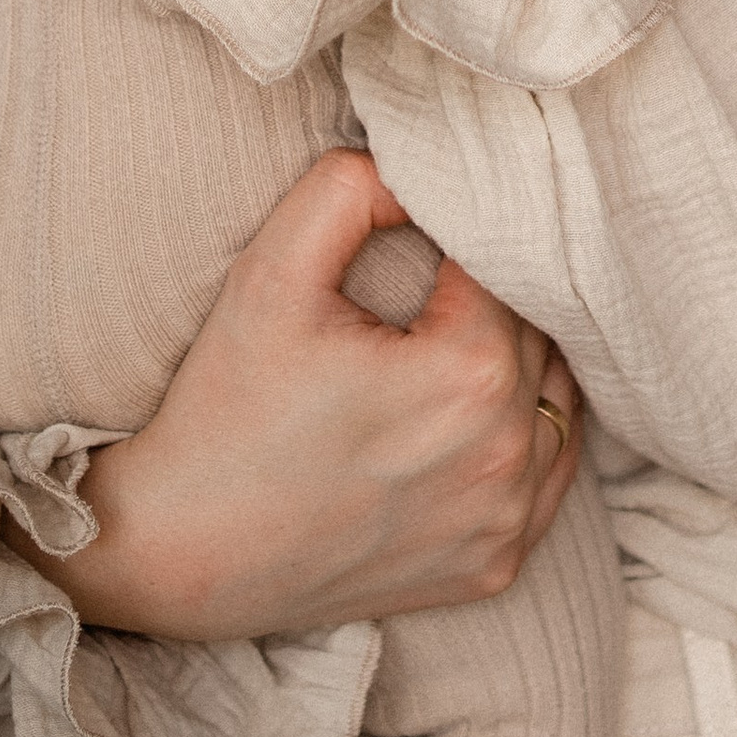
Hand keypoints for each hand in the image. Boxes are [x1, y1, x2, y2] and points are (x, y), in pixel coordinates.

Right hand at [43, 150, 581, 642]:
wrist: (181, 553)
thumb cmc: (223, 409)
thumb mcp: (270, 272)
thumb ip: (349, 189)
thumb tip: (417, 169)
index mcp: (470, 373)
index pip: (506, 268)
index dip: (460, 247)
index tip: (413, 253)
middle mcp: (506, 455)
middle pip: (538, 334)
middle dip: (486, 308)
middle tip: (416, 304)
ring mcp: (505, 522)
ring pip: (554, 403)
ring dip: (514, 372)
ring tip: (437, 357)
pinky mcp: (494, 567)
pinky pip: (546, 481)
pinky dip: (519, 446)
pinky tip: (462, 428)